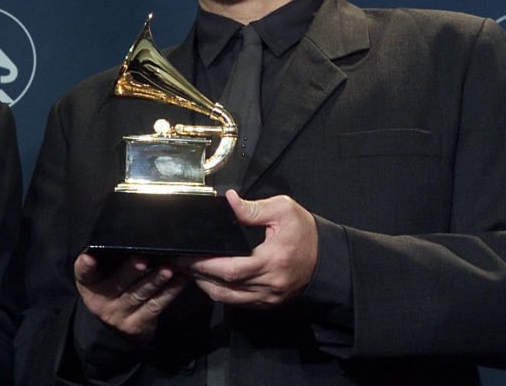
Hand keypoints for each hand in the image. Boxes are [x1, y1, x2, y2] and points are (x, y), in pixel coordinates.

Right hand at [74, 251, 186, 340]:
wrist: (117, 326)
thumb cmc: (111, 288)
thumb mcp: (100, 277)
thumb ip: (107, 259)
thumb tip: (129, 234)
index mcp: (89, 285)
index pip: (83, 274)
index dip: (85, 266)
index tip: (89, 257)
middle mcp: (101, 302)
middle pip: (117, 284)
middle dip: (130, 271)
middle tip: (142, 259)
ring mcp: (120, 315)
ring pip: (139, 295)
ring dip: (155, 280)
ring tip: (167, 269)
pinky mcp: (138, 324)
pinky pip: (155, 306)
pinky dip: (169, 292)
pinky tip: (180, 280)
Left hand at [177, 190, 317, 307]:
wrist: (327, 258)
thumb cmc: (305, 232)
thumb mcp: (284, 210)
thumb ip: (253, 208)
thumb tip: (228, 201)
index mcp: (273, 259)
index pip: (232, 268)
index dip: (205, 264)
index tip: (186, 255)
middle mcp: (270, 283)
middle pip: (225, 286)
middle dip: (198, 274)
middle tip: (178, 262)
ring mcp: (269, 297)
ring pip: (229, 299)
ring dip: (206, 286)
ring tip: (189, 270)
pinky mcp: (269, 303)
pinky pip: (238, 303)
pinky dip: (221, 292)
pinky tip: (209, 279)